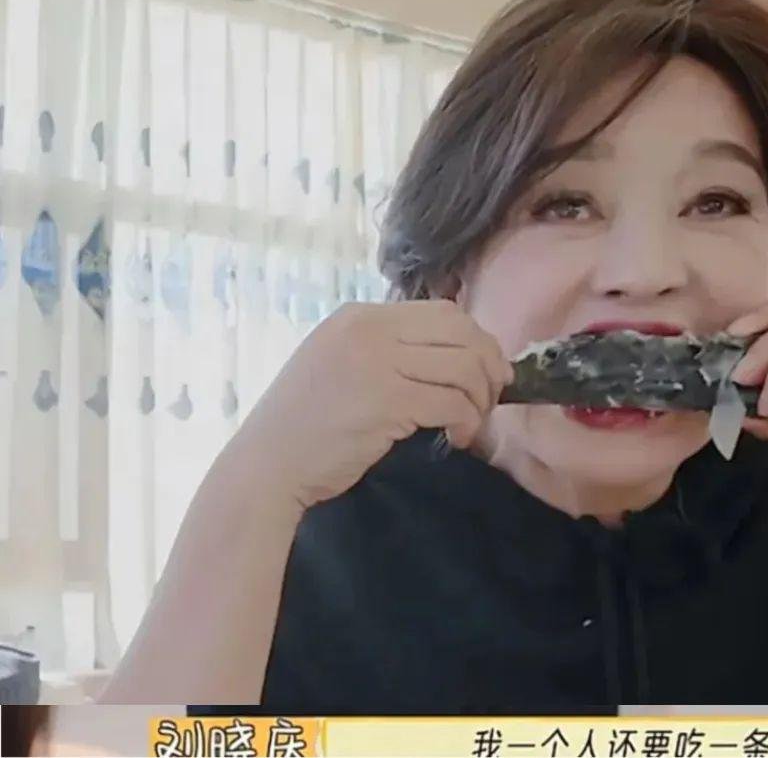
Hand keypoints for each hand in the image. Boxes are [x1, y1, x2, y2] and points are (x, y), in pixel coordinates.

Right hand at [226, 300, 512, 509]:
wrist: (267, 465)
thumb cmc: (304, 424)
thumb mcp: (339, 364)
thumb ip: (385, 350)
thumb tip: (452, 354)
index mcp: (360, 316)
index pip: (444, 311)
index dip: (477, 340)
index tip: (486, 371)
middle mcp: (370, 330)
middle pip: (462, 332)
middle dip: (490, 366)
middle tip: (491, 398)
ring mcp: (378, 363)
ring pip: (464, 366)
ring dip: (480, 399)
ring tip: (471, 424)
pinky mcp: (388, 402)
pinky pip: (453, 402)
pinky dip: (467, 422)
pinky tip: (457, 439)